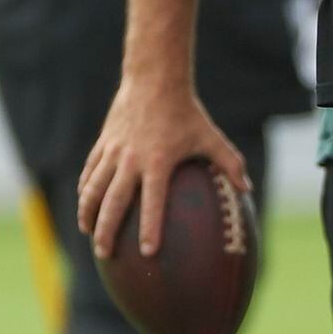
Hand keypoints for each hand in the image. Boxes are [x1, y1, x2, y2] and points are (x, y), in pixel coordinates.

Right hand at [77, 77, 251, 257]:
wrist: (153, 80)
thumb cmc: (186, 112)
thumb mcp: (210, 137)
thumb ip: (230, 163)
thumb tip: (248, 190)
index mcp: (158, 161)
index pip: (153, 201)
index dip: (150, 226)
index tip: (147, 251)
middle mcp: (131, 159)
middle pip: (114, 200)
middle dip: (107, 229)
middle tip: (104, 253)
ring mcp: (114, 151)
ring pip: (94, 187)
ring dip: (88, 212)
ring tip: (86, 233)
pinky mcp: (104, 143)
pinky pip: (90, 171)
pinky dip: (86, 189)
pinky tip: (84, 204)